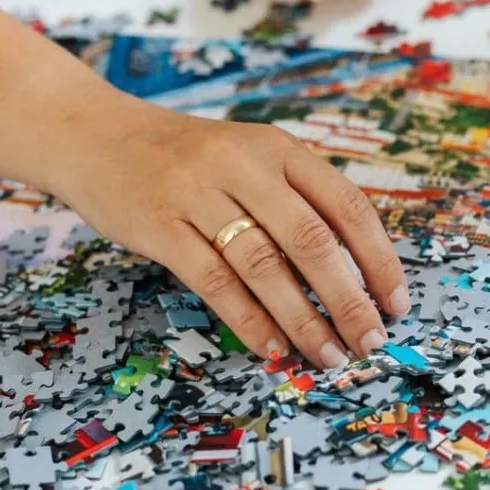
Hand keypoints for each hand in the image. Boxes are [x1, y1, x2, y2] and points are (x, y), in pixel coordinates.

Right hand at [50, 96, 409, 368]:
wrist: (93, 135)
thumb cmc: (186, 158)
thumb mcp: (248, 158)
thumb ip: (293, 200)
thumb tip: (349, 274)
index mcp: (278, 147)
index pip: (346, 204)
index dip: (378, 258)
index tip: (396, 302)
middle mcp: (243, 164)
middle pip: (311, 239)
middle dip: (348, 298)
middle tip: (369, 341)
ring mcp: (197, 193)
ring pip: (264, 264)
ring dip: (302, 318)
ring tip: (326, 355)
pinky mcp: (158, 225)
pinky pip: (213, 280)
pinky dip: (247, 318)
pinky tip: (271, 347)